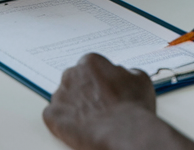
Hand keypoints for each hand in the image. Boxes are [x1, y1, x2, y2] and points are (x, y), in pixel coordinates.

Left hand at [45, 54, 193, 149]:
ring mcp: (60, 95)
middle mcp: (71, 74)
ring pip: (63, 98)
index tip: (103, 91)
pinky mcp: (52, 115)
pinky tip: (77, 126)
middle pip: (74, 81)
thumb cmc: (133, 106)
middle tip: (96, 105)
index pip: (89, 68)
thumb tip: (122, 74)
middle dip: (83, 92)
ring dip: (73, 106)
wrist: (125, 131)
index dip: (97, 81)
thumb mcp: (140, 78)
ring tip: (89, 119)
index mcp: (90, 62)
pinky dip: (62, 121)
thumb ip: (125, 72)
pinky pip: (53, 115)